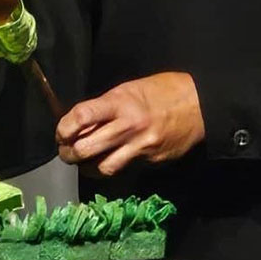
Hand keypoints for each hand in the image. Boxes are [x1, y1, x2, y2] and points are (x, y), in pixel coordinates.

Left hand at [56, 72, 204, 176]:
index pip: (82, 117)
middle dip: (68, 153)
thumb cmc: (162, 90)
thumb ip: (105, 107)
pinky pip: (122, 169)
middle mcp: (128, 126)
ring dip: (86, 167)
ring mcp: (140, 147)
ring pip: (102, 167)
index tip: (61, 133)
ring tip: (82, 162)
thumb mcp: (130, 89)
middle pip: (86, 148)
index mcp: (120, 102)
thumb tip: (81, 122)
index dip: (64, 128)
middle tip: (65, 151)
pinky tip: (105, 163)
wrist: (199, 104)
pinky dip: (108, 168)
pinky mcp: (150, 161)